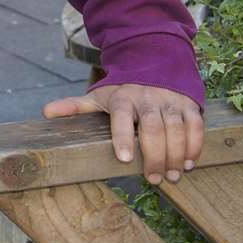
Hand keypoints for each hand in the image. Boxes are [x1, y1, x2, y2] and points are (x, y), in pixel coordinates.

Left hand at [43, 84, 202, 183]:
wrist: (154, 63)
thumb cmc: (122, 90)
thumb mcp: (98, 96)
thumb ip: (75, 106)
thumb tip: (46, 113)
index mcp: (122, 98)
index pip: (122, 118)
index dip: (123, 137)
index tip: (125, 159)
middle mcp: (147, 99)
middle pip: (153, 127)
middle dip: (155, 155)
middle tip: (155, 179)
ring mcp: (170, 101)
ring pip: (176, 127)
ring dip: (177, 153)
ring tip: (173, 175)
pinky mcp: (188, 104)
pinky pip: (196, 124)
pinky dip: (195, 144)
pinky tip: (190, 163)